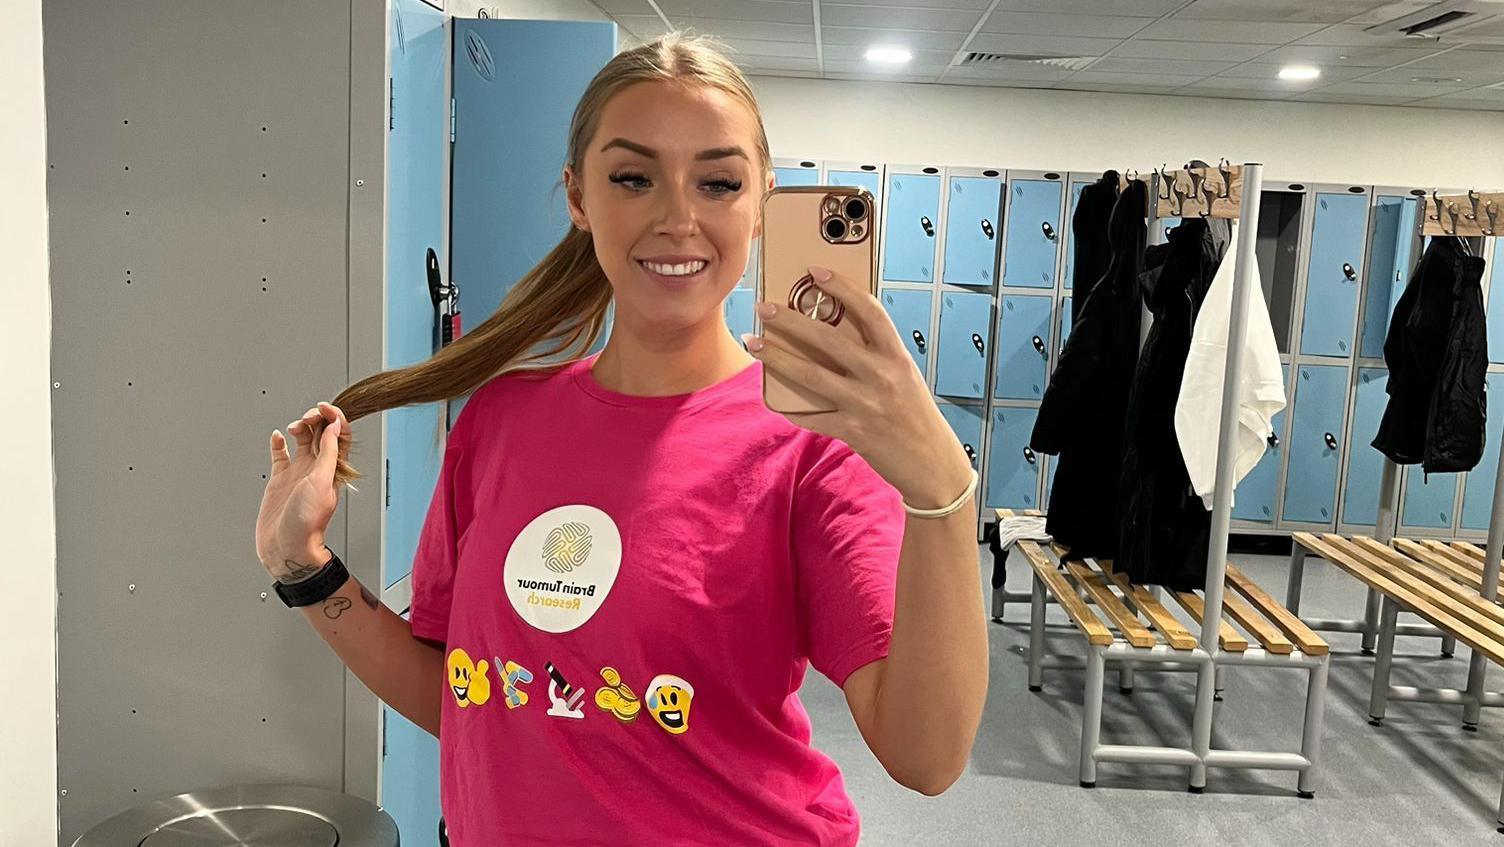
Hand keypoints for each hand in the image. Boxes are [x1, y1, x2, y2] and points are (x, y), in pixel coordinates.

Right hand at [255, 402, 351, 582]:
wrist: (286, 546)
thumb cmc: (306, 522)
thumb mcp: (321, 482)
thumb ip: (329, 453)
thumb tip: (335, 426)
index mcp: (334, 469)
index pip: (339, 435)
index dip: (334, 417)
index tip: (324, 407)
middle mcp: (317, 468)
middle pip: (321, 433)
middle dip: (315, 419)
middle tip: (306, 418)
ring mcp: (299, 473)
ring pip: (302, 440)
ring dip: (299, 428)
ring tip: (293, 428)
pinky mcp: (280, 479)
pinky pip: (281, 455)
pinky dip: (278, 443)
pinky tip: (277, 437)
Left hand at [743, 265, 973, 508]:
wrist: (932, 465)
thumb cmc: (915, 415)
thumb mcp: (904, 377)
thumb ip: (876, 356)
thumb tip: (832, 334)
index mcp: (897, 358)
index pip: (869, 311)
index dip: (842, 287)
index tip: (816, 271)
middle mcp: (882, 377)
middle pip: (829, 340)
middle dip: (791, 320)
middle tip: (765, 307)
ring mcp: (865, 405)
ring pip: (811, 375)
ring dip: (777, 356)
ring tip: (754, 341)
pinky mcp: (852, 431)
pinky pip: (811, 416)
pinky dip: (789, 407)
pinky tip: (771, 397)